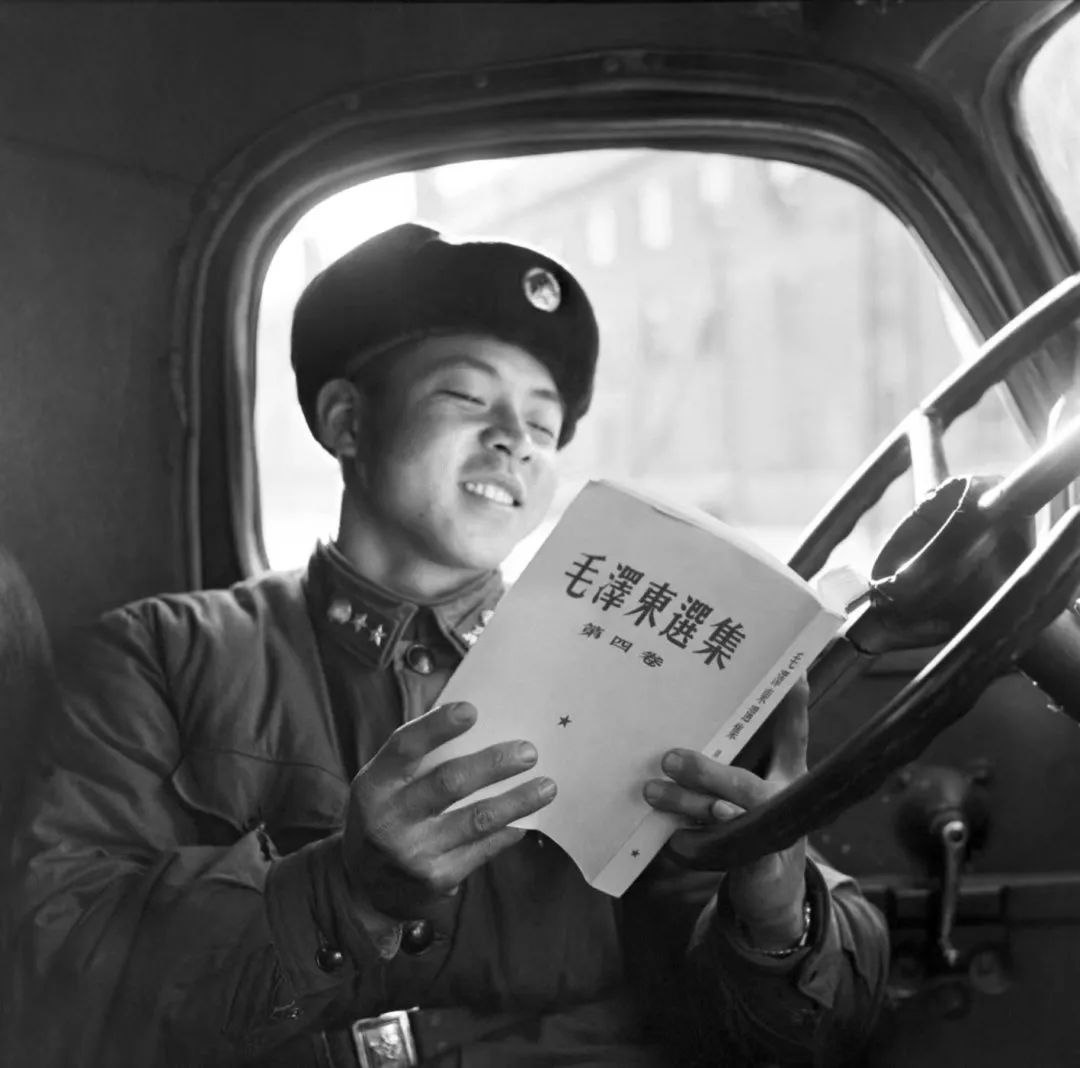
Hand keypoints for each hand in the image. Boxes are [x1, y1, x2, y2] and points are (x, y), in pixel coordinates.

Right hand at [341, 701, 555, 918]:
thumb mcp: (384, 783)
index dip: (437, 727)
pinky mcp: (436, 879)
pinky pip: (483, 849)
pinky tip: (527, 819)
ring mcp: (413, 853)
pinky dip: (508, 831)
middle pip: (449, 783)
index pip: (405, 748)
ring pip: (476, 820)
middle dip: (493, 764)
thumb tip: (473, 715)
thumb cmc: (387, 814)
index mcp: (374, 784)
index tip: (471, 710)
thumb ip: (418, 753)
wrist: (365, 886)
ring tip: (547, 786)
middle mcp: (389, 819)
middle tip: (529, 751)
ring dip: (516, 801)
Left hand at [643, 678, 809, 949]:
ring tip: (652, 791)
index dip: (793, 705)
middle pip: (745, 783)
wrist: (774, 893)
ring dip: (686, 803)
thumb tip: (687, 723)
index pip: (793, 735)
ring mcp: (774, 836)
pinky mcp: (757, 865)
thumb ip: (733, 758)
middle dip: (706, 771)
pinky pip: (717, 850)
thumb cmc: (755, 823)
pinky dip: (691, 842)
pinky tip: (669, 837)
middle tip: (668, 759)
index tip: (794, 672)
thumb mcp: (755, 789)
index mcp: (789, 776)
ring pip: (725, 814)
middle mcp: (783, 801)